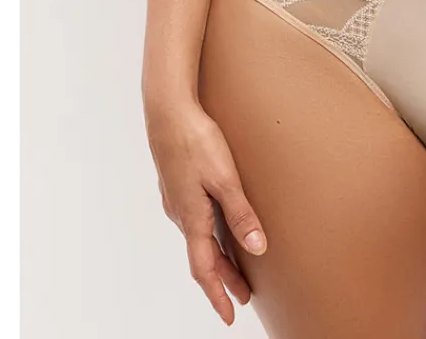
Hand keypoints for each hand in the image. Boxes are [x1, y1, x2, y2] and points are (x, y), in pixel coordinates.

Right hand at [144, 96, 264, 325]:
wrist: (168, 111)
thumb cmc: (196, 141)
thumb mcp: (224, 179)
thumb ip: (241, 214)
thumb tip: (257, 248)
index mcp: (192, 218)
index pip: (205, 269)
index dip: (218, 294)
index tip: (229, 315)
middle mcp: (181, 214)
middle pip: (203, 257)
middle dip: (223, 279)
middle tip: (242, 296)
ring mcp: (177, 200)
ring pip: (199, 238)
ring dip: (217, 257)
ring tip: (237, 268)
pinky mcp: (179, 185)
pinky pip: (195, 221)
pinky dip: (209, 235)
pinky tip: (218, 227)